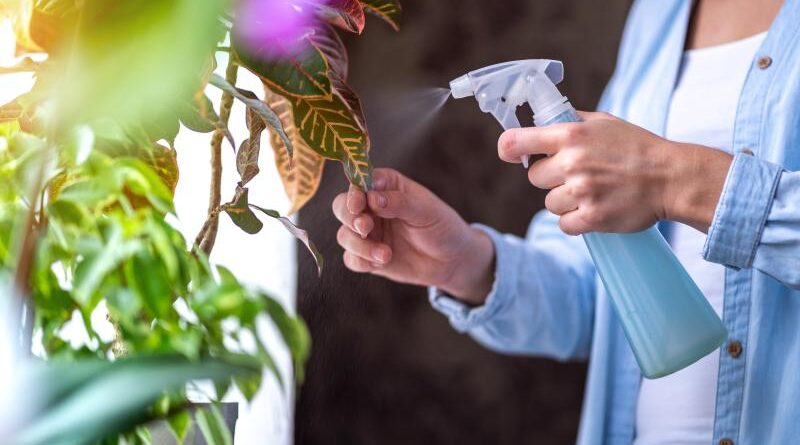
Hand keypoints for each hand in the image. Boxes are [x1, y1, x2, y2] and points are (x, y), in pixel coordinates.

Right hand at [332, 168, 494, 304]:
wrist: (451, 260)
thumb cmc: (441, 226)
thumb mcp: (426, 210)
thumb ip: (399, 202)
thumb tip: (372, 198)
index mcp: (386, 187)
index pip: (360, 182)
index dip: (354, 192)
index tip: (359, 204)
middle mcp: (371, 207)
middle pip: (342, 207)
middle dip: (350, 218)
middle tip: (366, 228)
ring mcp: (368, 233)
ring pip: (344, 235)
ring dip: (359, 245)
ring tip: (385, 254)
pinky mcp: (367, 256)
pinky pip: (351, 259)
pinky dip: (361, 261)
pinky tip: (382, 262)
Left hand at [497, 111, 732, 233]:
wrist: (671, 177)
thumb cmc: (637, 147)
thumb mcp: (603, 123)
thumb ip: (569, 123)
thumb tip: (538, 123)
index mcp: (571, 135)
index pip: (517, 142)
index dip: (509, 149)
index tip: (510, 154)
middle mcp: (572, 162)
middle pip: (535, 177)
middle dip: (551, 178)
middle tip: (578, 175)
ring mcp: (582, 191)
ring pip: (549, 203)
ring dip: (565, 201)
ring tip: (592, 192)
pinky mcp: (592, 217)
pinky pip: (564, 224)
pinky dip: (575, 221)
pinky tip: (593, 210)